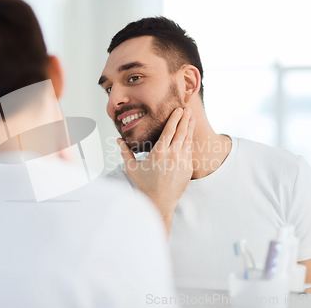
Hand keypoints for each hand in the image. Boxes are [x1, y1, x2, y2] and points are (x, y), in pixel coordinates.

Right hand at [117, 107, 195, 234]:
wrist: (159, 202)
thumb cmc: (145, 185)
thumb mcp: (132, 168)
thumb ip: (125, 152)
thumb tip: (118, 140)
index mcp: (159, 152)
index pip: (169, 130)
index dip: (175, 118)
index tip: (178, 110)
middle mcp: (172, 155)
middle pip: (181, 132)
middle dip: (185, 119)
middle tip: (187, 109)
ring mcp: (182, 162)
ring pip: (188, 141)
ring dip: (190, 128)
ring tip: (192, 119)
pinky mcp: (188, 169)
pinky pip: (190, 152)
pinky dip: (190, 142)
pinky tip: (190, 137)